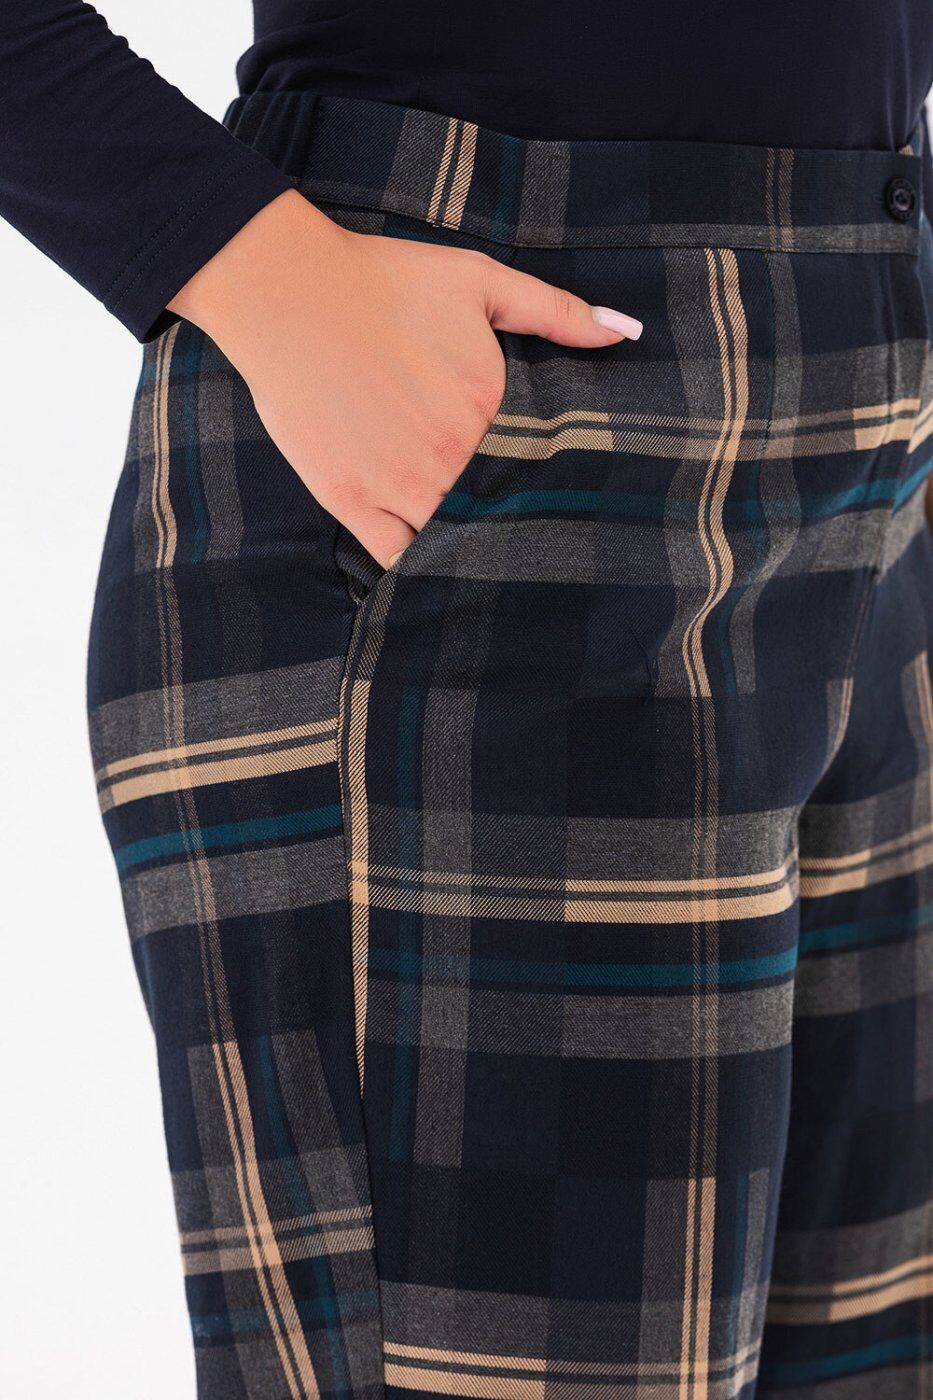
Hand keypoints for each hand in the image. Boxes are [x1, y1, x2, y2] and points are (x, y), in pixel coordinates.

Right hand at [169, 190, 642, 568]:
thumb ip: (554, 310)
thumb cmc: (382, 281)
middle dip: (506, 526)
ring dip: (463, 550)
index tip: (549, 498)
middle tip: (519, 539)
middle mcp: (451, 458)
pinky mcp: (350, 500)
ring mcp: (398, 486)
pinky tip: (425, 568)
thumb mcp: (480, 281)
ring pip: (449, 543)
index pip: (535, 473)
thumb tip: (624, 332)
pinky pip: (392, 558)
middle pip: (494, 514)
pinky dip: (412, 568)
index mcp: (489, 411)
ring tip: (477, 560)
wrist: (288, 291)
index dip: (541, 490)